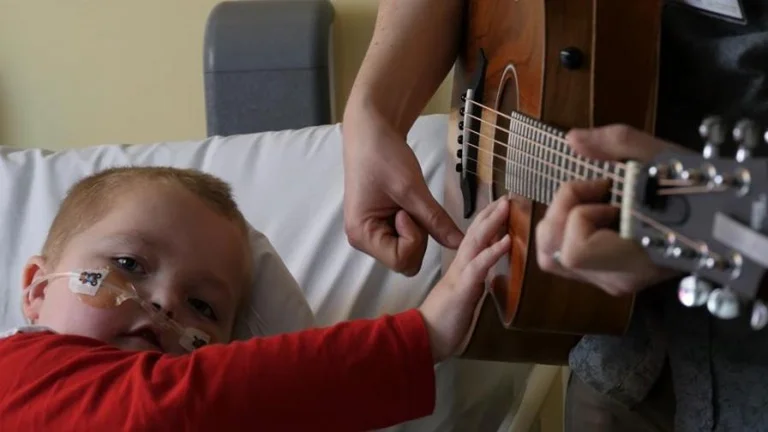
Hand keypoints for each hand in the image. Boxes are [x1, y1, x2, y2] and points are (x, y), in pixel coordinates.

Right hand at [342, 110, 463, 275]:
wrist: (371, 131)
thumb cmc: (384, 155)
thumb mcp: (412, 188)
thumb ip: (435, 220)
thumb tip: (460, 244)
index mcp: (361, 234)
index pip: (402, 260)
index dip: (414, 238)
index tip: (409, 210)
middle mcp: (363, 240)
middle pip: (405, 260)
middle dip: (417, 236)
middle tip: (411, 205)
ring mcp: (372, 234)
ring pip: (408, 251)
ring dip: (417, 229)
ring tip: (407, 200)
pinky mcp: (381, 225)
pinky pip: (405, 238)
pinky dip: (414, 225)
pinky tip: (407, 204)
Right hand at [418, 197, 510, 362]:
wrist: (425, 338)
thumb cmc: (445, 322)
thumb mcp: (465, 298)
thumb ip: (477, 284)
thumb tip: (494, 276)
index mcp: (461, 269)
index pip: (474, 238)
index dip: (487, 221)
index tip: (500, 206)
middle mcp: (460, 267)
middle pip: (475, 233)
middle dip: (491, 214)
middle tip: (507, 197)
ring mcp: (461, 276)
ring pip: (476, 243)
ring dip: (492, 224)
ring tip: (506, 208)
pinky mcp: (463, 288)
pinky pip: (479, 266)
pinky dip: (493, 251)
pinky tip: (506, 240)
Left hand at [535, 125, 681, 295]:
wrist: (721, 219)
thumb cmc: (695, 188)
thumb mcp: (661, 155)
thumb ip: (617, 143)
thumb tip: (572, 139)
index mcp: (633, 260)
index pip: (575, 251)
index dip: (579, 215)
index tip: (606, 191)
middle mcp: (616, 279)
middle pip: (551, 255)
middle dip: (561, 214)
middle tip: (594, 194)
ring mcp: (609, 281)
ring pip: (549, 257)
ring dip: (560, 222)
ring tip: (593, 204)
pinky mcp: (604, 277)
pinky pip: (564, 257)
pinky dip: (568, 231)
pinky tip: (596, 216)